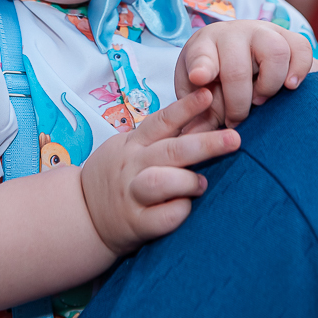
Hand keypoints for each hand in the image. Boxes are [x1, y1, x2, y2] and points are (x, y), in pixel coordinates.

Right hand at [80, 89, 239, 255]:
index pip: (162, 120)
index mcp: (134, 144)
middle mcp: (133, 166)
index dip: (186, 107)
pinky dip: (179, 212)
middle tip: (234, 139)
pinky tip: (186, 208)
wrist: (82, 213)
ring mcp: (132, 195)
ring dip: (188, 181)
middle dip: (206, 144)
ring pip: (161, 182)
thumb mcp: (130, 148)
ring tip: (202, 184)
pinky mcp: (135, 224)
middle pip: (172, 150)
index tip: (209, 94)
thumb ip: (163, 137)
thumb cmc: (116, 176)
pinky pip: (163, 218)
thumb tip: (206, 118)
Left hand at [175, 20, 313, 133]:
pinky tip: (290, 86)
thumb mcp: (199, 97)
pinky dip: (299, 70)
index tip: (199, 79)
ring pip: (274, 52)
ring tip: (261, 101)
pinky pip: (302, 48)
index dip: (201, 67)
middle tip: (237, 118)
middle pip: (238, 68)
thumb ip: (196, 117)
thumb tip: (187, 140)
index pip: (200, 55)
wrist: (239, 60)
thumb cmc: (215, 82)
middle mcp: (233, 34)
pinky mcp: (289, 37)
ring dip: (269, 84)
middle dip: (238, 102)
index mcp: (204, 46)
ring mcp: (263, 32)